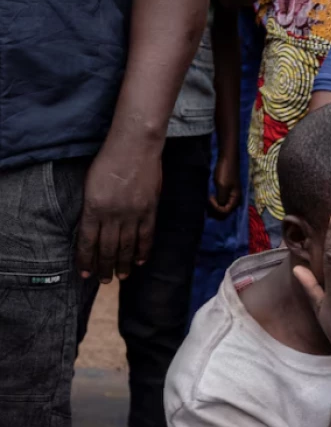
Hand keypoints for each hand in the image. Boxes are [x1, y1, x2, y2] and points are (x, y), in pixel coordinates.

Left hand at [77, 143, 160, 281]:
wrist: (135, 147)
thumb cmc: (109, 160)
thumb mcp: (91, 184)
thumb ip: (93, 208)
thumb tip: (93, 228)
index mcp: (93, 207)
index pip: (87, 240)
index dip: (86, 259)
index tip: (84, 272)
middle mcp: (112, 214)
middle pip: (107, 247)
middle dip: (104, 266)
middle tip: (104, 280)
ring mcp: (133, 213)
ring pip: (126, 246)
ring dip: (123, 263)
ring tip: (121, 276)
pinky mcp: (149, 210)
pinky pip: (146, 236)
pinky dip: (142, 250)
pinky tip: (139, 260)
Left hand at [208, 150, 240, 219]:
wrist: (227, 159)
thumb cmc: (225, 172)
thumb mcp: (222, 186)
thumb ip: (221, 199)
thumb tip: (220, 207)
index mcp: (235, 198)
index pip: (226, 211)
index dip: (216, 207)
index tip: (210, 197)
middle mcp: (234, 199)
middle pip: (225, 210)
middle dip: (215, 208)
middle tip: (208, 199)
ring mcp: (231, 195)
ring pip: (223, 205)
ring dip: (215, 204)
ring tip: (209, 198)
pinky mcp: (227, 191)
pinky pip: (222, 200)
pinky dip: (216, 200)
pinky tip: (211, 196)